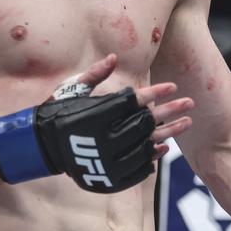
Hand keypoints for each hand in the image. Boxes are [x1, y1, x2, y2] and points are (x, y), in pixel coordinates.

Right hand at [0, 54, 193, 191]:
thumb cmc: (57, 112)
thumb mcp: (72, 89)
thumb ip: (94, 75)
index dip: (156, 93)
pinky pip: (138, 166)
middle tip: (189, 103)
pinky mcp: (109, 173)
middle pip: (147, 122)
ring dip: (170, 132)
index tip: (172, 87)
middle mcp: (106, 136)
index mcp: (98, 113)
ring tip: (187, 123)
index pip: (134, 101)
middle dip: (170, 111)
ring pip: (148, 144)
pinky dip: (153, 156)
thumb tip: (113, 58)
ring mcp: (109, 157)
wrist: (41, 147)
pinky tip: (164, 146)